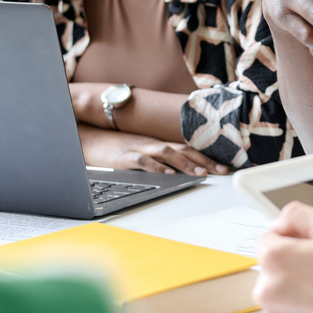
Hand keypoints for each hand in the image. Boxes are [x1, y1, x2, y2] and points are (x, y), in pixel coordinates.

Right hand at [76, 125, 227, 174]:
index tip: (223, 166)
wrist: (89, 137)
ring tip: (200, 174)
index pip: (187, 148)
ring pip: (167, 153)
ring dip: (185, 163)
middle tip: (222, 171)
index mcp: (157, 143)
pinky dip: (156, 167)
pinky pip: (143, 161)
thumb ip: (158, 156)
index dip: (206, 157)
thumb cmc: (115, 146)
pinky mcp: (125, 156)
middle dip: (204, 161)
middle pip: (183, 150)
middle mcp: (152, 144)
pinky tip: (167, 174)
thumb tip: (177, 168)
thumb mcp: (140, 149)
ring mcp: (139, 148)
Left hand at [254, 201, 312, 312]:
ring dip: (294, 286)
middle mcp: (266, 288)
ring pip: (277, 288)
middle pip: (272, 264)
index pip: (270, 236)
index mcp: (275, 257)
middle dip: (294, 262)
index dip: (296, 237)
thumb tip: (281, 221)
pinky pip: (282, 312)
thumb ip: (298, 214)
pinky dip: (296, 308)